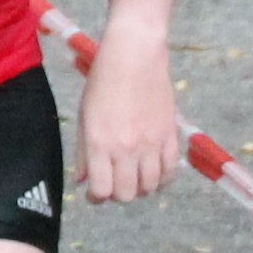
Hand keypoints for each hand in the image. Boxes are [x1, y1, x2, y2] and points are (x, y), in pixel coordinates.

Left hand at [77, 32, 180, 201]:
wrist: (134, 55)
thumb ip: (83, 152)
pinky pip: (171, 171)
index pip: (101, 190)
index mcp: (98, 143)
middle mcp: (125, 148)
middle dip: (119, 194)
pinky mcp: (170, 135)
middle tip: (116, 183)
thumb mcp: (84, 116)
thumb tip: (81, 181)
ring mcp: (150, 143)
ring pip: (150, 187)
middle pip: (127, 194)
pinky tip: (156, 173)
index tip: (96, 193)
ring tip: (135, 177)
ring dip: (141, 188)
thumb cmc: (103, 80)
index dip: (97, 198)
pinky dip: (163, 179)